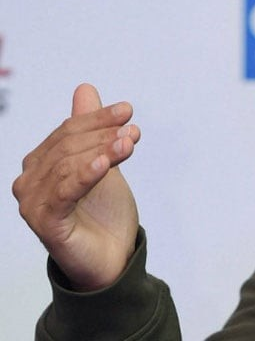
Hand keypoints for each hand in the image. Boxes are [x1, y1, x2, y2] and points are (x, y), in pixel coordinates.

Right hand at [12, 83, 139, 290]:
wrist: (112, 257)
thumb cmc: (103, 211)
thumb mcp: (103, 161)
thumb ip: (92, 128)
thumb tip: (85, 88)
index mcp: (40, 163)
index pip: (68, 131)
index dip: (97, 119)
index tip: (128, 111)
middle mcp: (30, 181)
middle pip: (67, 146)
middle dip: (103, 134)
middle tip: (133, 130)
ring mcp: (34, 204)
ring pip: (69, 166)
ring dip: (102, 151)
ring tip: (129, 143)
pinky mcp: (46, 224)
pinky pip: (65, 194)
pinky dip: (85, 175)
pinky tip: (104, 164)